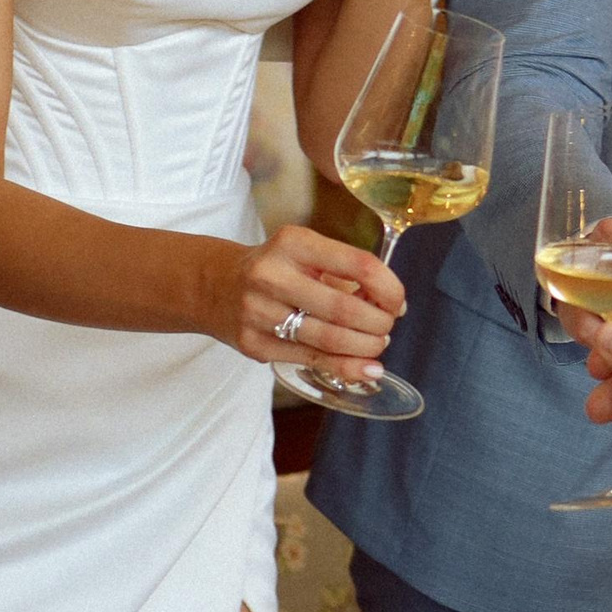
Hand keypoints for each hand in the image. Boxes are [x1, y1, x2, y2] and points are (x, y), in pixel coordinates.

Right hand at [219, 223, 403, 385]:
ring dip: (364, 348)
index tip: (398, 302)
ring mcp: (259, 312)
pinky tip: (364, 368)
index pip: (358, 264)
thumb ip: (344, 273)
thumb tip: (391, 305)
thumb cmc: (275, 268)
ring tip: (377, 346)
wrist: (213, 285)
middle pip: (345, 308)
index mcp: (294, 243)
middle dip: (378, 324)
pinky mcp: (254, 344)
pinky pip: (309, 359)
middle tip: (387, 327)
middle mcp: (273, 275)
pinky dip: (344, 367)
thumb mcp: (305, 253)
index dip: (388, 288)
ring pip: (328, 339)